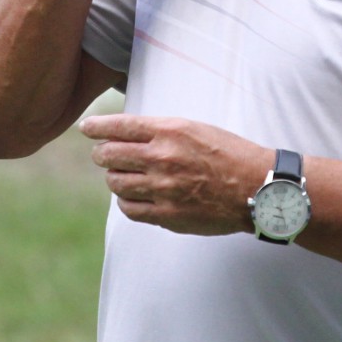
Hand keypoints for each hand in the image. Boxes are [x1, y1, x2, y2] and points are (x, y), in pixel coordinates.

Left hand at [80, 114, 269, 235]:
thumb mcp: (195, 128)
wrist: (256, 187)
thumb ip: (161, 132)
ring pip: (115, 183)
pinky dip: (126, 200)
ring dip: (114, 177)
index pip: (119, 126)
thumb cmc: (229, 154)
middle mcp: (162, 158)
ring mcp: (163, 189)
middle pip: (109, 155)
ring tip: (122, 175)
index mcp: (170, 131)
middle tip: (104, 154)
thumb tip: (127, 135)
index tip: (86, 128)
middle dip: (102, 153)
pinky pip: (129, 208)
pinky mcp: (166, 215)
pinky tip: (133, 195)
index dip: (97, 126)